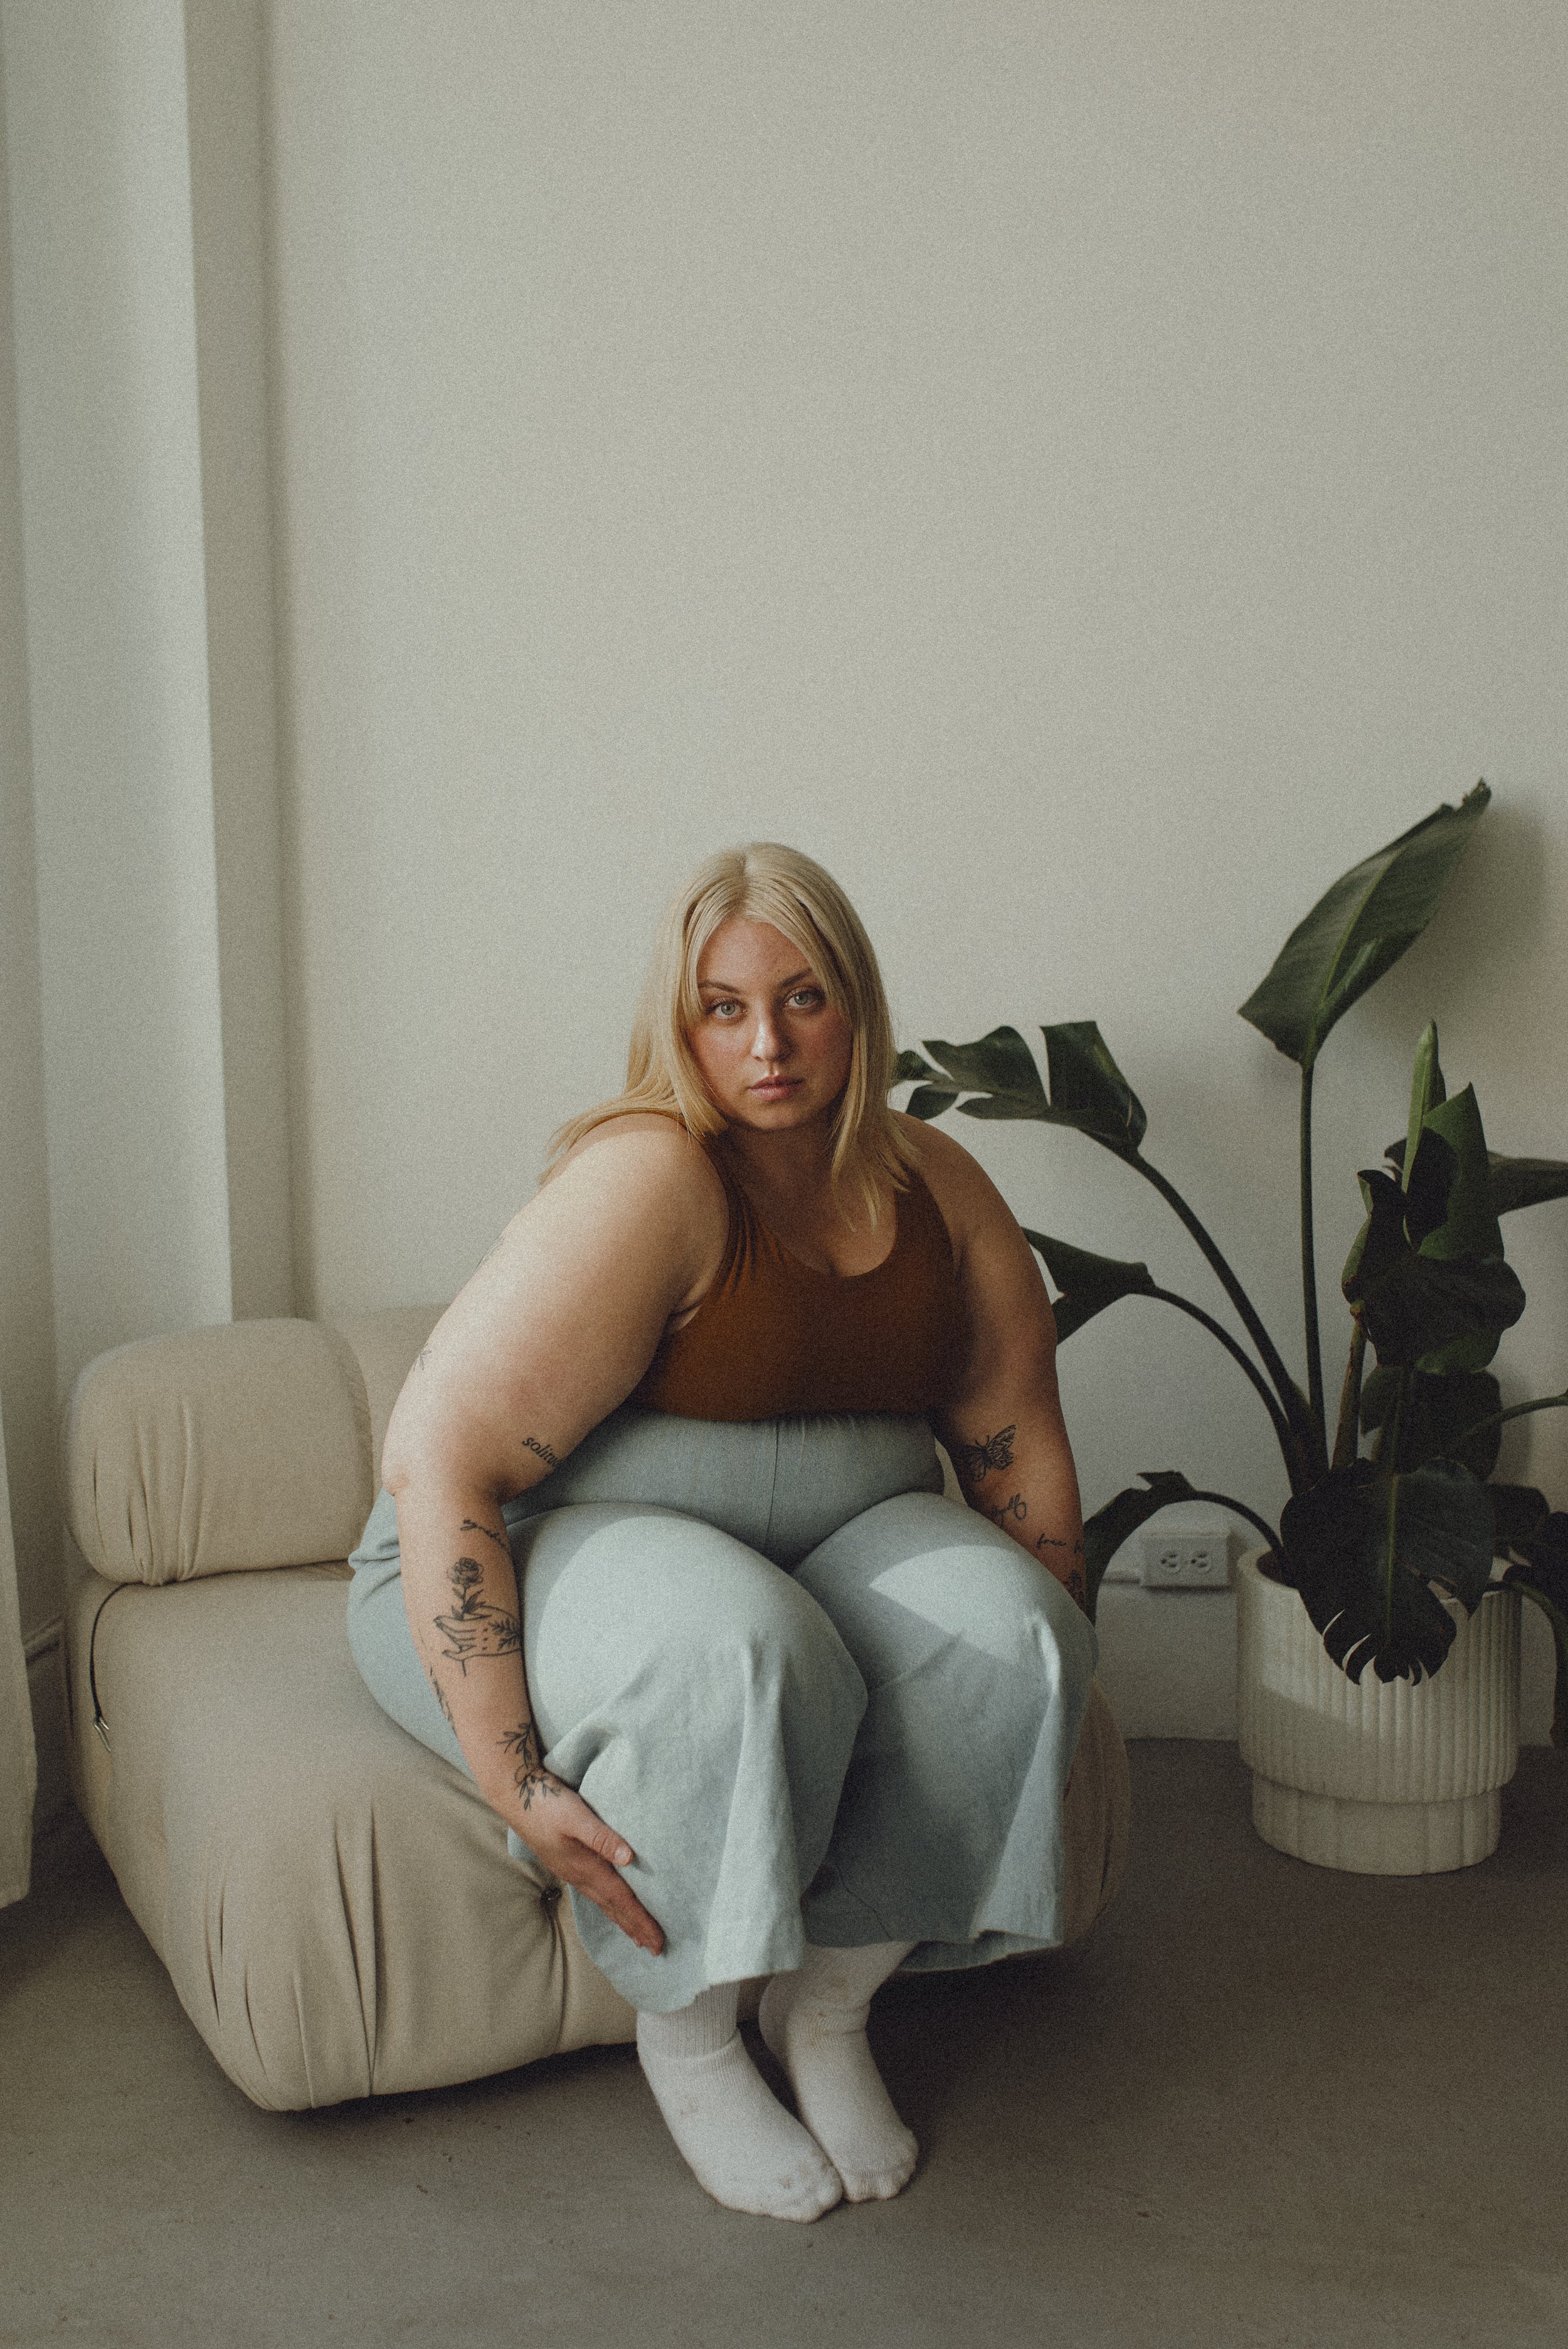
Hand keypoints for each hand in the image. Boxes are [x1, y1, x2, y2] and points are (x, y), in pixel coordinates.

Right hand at [513, 1773, 663, 1956]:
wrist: (514, 1796)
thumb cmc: (547, 1804)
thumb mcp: (576, 1816)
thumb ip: (602, 1837)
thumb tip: (629, 1859)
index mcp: (586, 1867)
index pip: (621, 1900)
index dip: (641, 1921)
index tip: (658, 1942)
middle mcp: (578, 1875)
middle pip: (613, 1907)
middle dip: (634, 1928)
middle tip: (655, 1949)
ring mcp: (570, 1870)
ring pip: (602, 1902)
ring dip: (621, 1918)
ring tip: (635, 1934)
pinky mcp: (565, 1862)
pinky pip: (593, 1892)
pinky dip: (607, 1904)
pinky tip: (609, 1903)